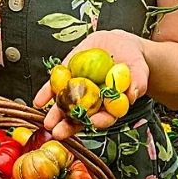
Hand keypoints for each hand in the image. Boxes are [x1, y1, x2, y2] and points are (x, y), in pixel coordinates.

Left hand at [33, 30, 148, 139]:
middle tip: (60, 133)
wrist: (118, 44)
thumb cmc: (131, 60)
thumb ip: (138, 81)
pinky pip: (55, 87)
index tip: (94, 122)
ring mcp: (78, 90)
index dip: (100, 120)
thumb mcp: (138, 68)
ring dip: (55, 115)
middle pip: (81, 116)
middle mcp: (92, 101)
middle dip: (70, 126)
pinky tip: (39, 101)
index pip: (106, 116)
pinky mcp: (67, 77)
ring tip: (48, 123)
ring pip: (65, 105)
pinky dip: (46, 94)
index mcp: (111, 104)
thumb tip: (134, 94)